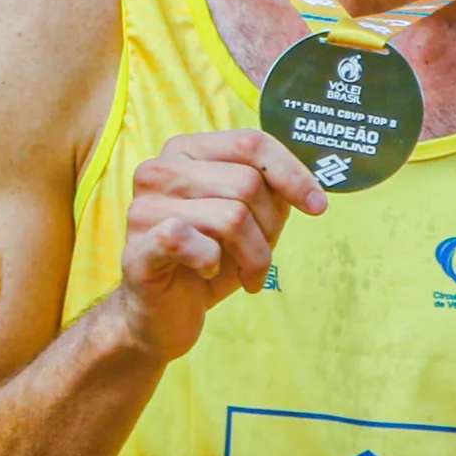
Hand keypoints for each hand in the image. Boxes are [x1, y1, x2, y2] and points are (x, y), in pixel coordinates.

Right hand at [111, 130, 325, 360]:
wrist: (165, 313)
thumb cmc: (209, 257)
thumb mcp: (250, 217)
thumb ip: (270, 190)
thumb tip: (307, 185)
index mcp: (186, 151)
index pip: (250, 142)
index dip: (293, 174)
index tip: (318, 207)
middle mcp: (159, 170)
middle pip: (246, 182)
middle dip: (270, 226)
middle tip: (261, 254)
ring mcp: (143, 208)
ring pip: (231, 216)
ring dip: (253, 255)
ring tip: (246, 273)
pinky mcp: (137, 249)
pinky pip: (191, 242)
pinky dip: (213, 264)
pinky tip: (207, 273)